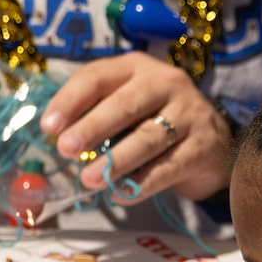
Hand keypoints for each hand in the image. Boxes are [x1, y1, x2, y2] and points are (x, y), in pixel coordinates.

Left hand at [41, 53, 232, 201]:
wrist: (212, 140)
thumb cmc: (153, 118)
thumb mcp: (125, 102)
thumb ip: (93, 110)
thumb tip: (55, 135)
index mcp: (136, 67)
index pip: (98, 77)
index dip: (70, 100)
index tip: (49, 127)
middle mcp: (165, 83)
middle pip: (125, 104)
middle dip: (92, 127)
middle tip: (66, 149)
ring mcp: (189, 114)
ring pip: (148, 137)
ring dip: (115, 160)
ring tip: (89, 179)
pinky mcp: (202, 146)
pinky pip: (168, 167)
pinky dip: (142, 183)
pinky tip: (120, 194)